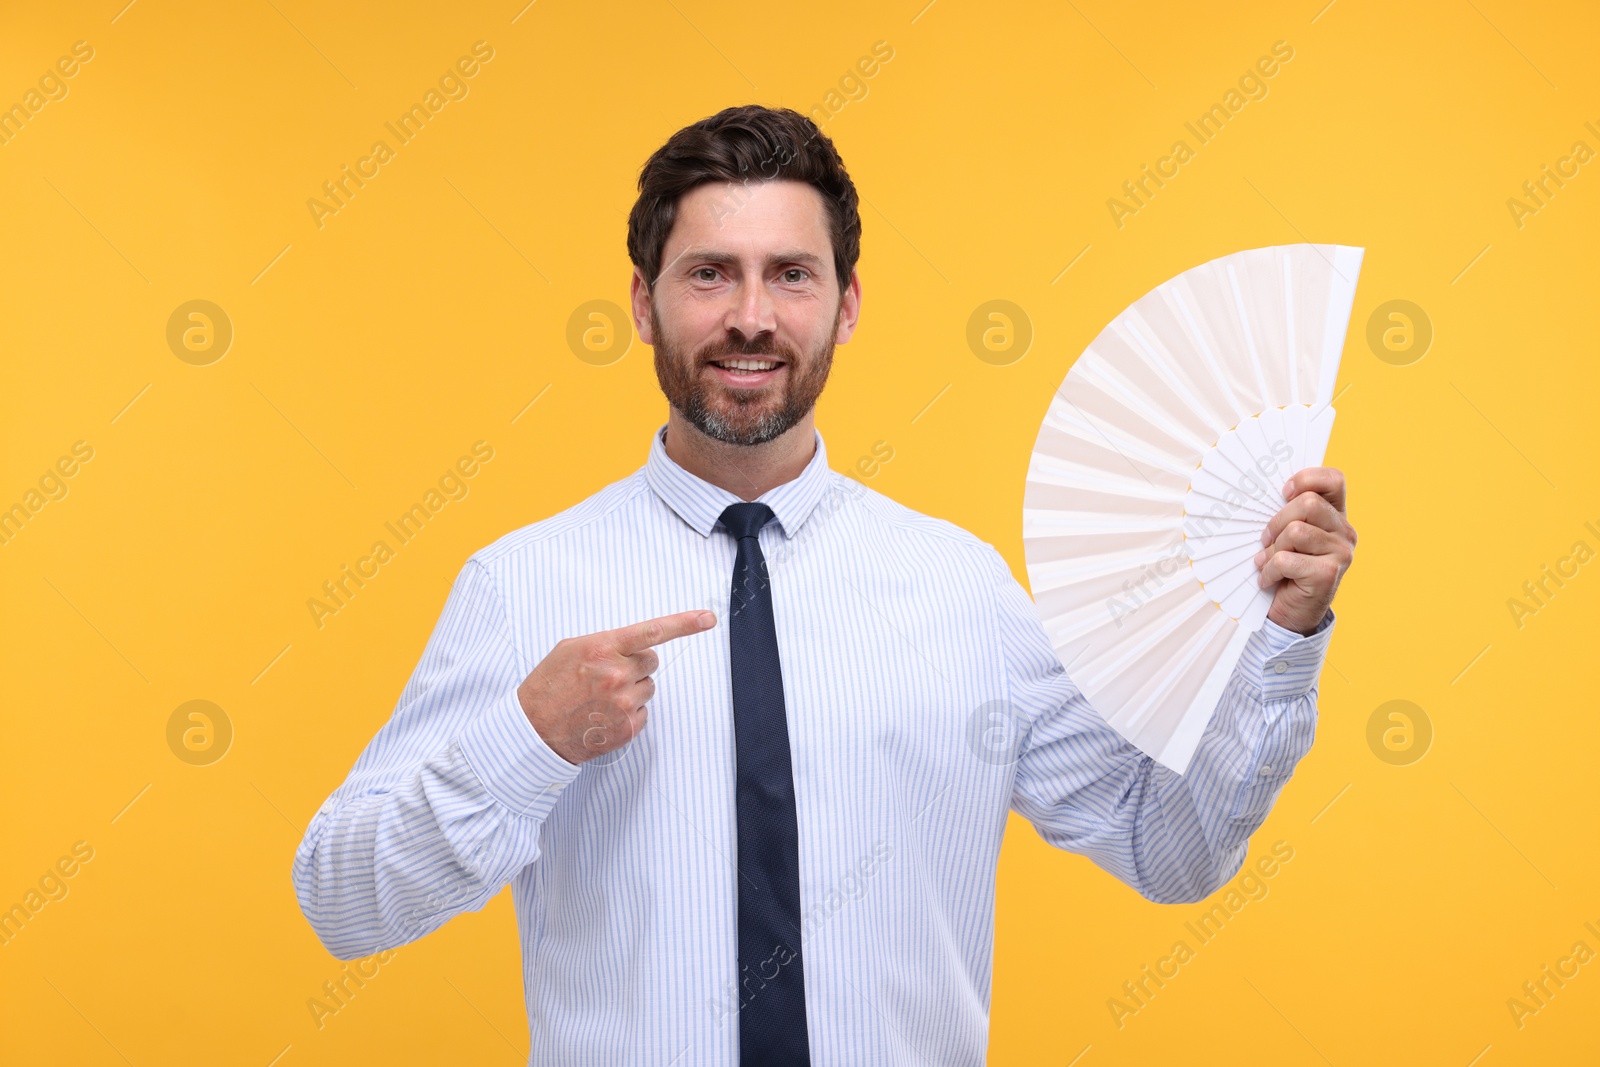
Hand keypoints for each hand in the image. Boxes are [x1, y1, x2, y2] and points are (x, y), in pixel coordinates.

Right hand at [518, 610, 717, 764]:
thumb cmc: (548, 687)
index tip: (707, 618)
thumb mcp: (570, 650)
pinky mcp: (627, 728)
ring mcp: (623, 703)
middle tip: (608, 676)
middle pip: (651, 662)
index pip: (652, 631)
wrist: (532, 731)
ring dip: (631, 690)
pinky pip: (644, 713)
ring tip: (600, 698)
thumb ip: (605, 643)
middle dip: (636, 666)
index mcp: (602, 649)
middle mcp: (616, 675)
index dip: (685, 623)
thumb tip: (631, 644)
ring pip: (648, 688)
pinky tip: (604, 715)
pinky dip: (629, 714)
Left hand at [1252, 467, 1355, 635]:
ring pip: (1295, 531)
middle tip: (1266, 540)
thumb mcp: (1287, 535)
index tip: (1284, 493)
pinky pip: (1285, 560)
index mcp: (1336, 515)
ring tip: (1269, 562)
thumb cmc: (1285, 568)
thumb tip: (1261, 492)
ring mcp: (1341, 553)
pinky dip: (1269, 570)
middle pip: (1308, 503)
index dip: (1306, 479)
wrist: (1291, 613)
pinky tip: (1269, 579)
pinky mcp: (1328, 574)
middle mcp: (1344, 532)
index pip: (1334, 480)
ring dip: (1272, 549)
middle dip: (1277, 521)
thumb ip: (1289, 513)